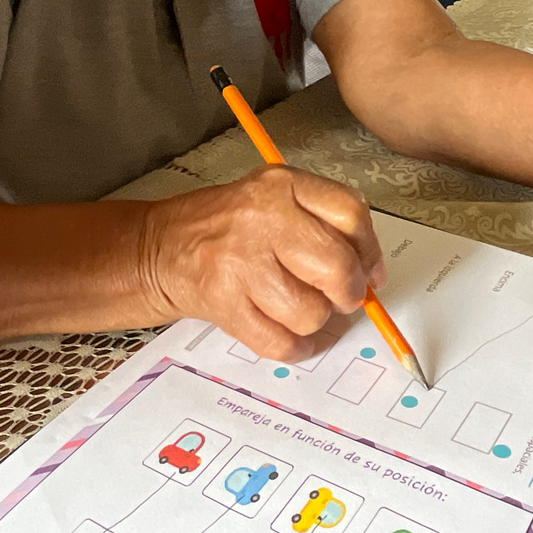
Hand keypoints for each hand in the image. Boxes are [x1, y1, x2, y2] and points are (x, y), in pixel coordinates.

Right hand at [138, 167, 385, 359]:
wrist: (160, 248)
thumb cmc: (228, 226)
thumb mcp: (274, 199)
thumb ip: (325, 224)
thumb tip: (372, 275)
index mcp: (282, 185)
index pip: (350, 214)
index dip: (370, 251)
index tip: (370, 272)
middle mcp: (262, 218)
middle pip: (336, 268)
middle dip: (349, 294)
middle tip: (340, 299)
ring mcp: (240, 262)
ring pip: (311, 312)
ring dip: (316, 322)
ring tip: (301, 309)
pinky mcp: (224, 303)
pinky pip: (280, 342)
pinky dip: (295, 348)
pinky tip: (291, 336)